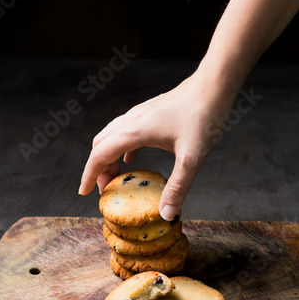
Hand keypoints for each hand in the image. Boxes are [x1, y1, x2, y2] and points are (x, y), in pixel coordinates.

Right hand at [79, 66, 236, 219]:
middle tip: (105, 190)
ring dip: (109, 158)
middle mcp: (131, 120)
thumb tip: (165, 214)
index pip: (100, 155)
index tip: (84, 193)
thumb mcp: (192, 157)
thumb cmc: (204, 116)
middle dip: (98, 169)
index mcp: (134, 131)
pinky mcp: (149, 113)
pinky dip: (121, 149)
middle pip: (101, 146)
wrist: (214, 86)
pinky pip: (125, 132)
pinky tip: (132, 159)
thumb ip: (178, 187)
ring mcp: (139, 114)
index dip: (89, 175)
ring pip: (111, 137)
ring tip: (117, 178)